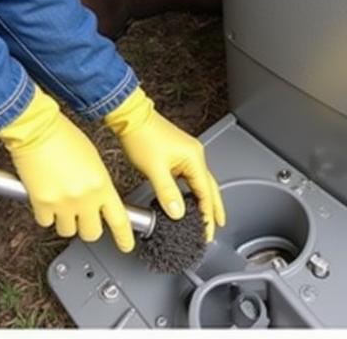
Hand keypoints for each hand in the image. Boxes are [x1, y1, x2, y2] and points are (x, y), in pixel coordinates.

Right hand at [0, 86, 134, 251]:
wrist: (37, 128)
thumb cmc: (62, 136)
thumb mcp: (92, 159)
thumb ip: (97, 182)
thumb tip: (96, 197)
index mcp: (102, 185)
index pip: (120, 220)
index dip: (124, 238)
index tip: (125, 245)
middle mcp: (85, 198)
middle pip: (92, 232)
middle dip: (87, 226)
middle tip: (81, 217)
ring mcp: (64, 203)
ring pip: (68, 231)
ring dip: (64, 221)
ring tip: (59, 205)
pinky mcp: (42, 203)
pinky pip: (45, 222)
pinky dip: (44, 215)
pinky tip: (44, 200)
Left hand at [105, 87, 225, 241]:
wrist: (129, 115)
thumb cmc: (141, 135)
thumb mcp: (154, 168)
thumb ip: (167, 193)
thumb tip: (178, 213)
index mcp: (193, 157)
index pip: (206, 193)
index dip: (207, 215)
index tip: (207, 232)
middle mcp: (194, 154)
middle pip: (209, 187)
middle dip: (213, 208)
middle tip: (217, 225)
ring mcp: (186, 152)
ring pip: (199, 181)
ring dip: (203, 199)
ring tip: (205, 215)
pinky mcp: (176, 152)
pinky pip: (189, 175)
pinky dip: (192, 189)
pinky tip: (188, 196)